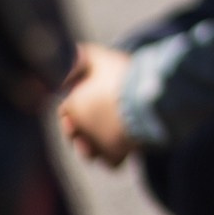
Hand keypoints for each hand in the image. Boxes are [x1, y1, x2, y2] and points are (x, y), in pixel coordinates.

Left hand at [58, 44, 135, 165]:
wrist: (148, 100)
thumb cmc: (123, 77)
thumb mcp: (101, 58)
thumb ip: (82, 56)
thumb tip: (71, 54)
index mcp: (73, 105)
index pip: (65, 111)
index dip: (74, 105)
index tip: (86, 99)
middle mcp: (80, 129)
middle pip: (74, 133)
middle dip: (81, 128)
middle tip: (97, 117)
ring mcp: (96, 144)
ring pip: (89, 150)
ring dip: (94, 145)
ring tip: (107, 133)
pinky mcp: (115, 155)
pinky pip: (111, 160)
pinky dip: (115, 154)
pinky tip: (122, 144)